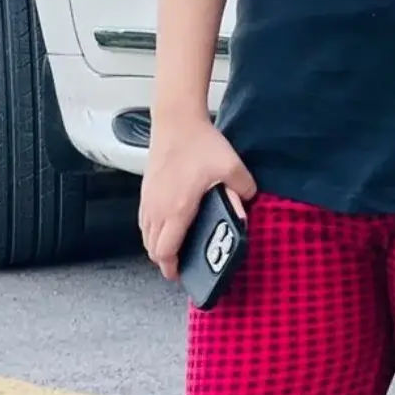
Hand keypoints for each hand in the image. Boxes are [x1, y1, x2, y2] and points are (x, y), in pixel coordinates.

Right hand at [139, 118, 256, 280]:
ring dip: (158, 245)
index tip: (182, 275)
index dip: (172, 268)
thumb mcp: (231, 166)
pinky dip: (153, 229)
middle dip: (165, 260)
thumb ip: (244, 188)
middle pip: (152, 248)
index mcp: (177, 210)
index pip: (165, 252)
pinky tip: (168, 222)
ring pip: (146, 235)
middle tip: (182, 262)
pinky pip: (144, 220)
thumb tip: (249, 201)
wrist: (176, 119)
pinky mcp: (145, 189)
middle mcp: (157, 209)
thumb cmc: (200, 143)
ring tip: (175, 245)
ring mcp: (148, 199)